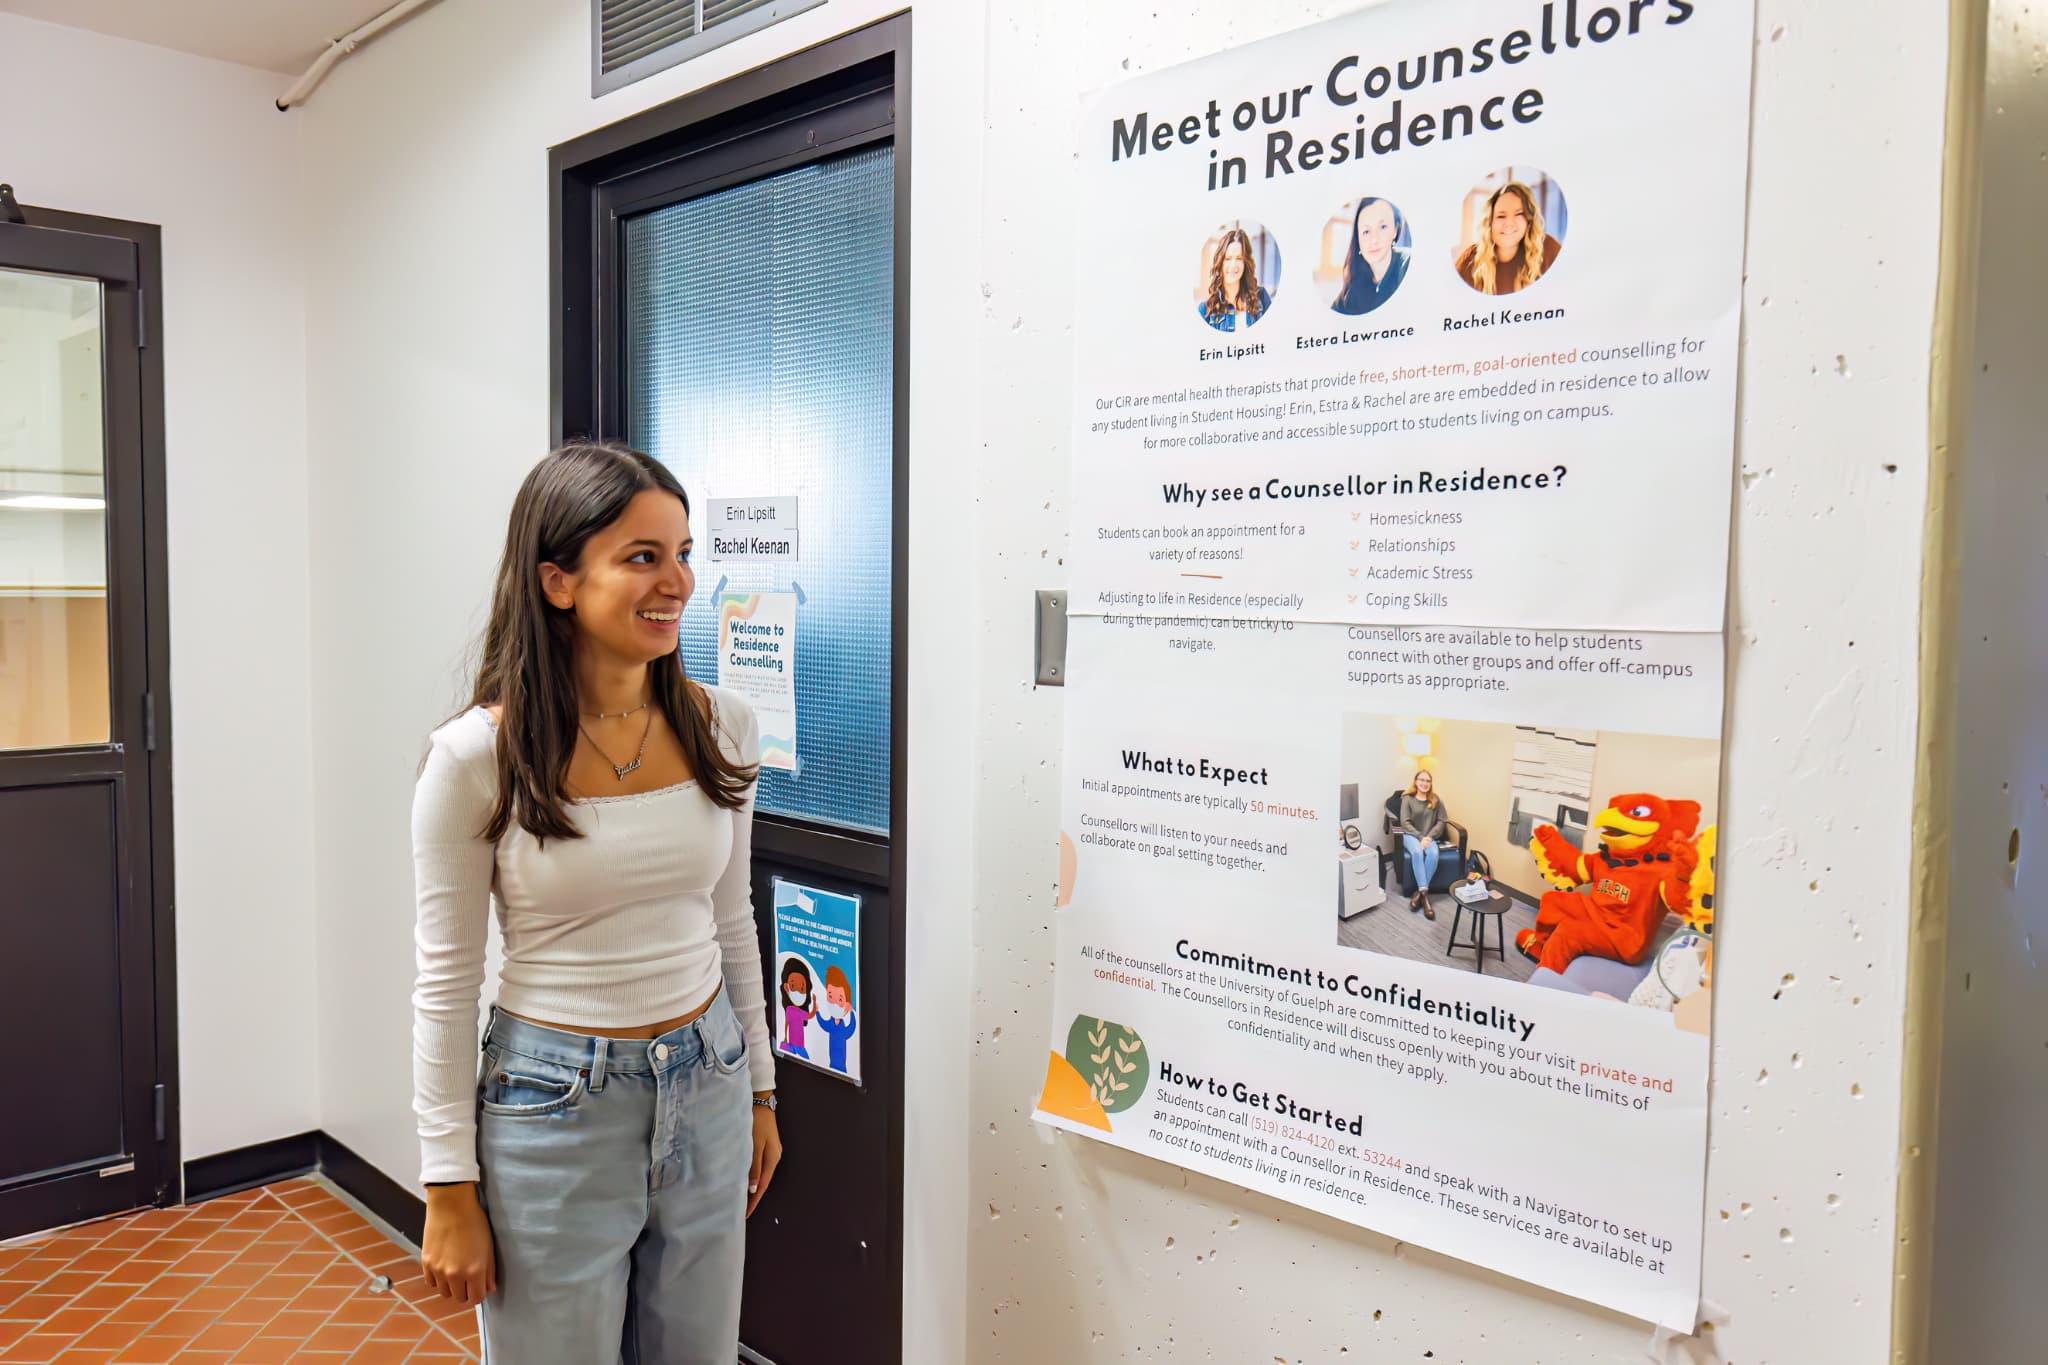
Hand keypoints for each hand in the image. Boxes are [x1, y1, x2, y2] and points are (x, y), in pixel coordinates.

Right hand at [421, 1183, 495, 1304]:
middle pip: (460, 1298)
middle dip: (466, 1291)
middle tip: (469, 1279)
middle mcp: (455, 1275)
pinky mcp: (426, 1263)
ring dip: (451, 1287)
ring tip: (456, 1272)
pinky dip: (438, 1279)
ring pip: (445, 1293)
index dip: (479, 1294)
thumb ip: (490, 1270)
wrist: (451, 1204)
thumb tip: (490, 1288)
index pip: (476, 1298)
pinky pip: (432, 1283)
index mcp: (474, 1270)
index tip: (480, 1287)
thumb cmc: (474, 1221)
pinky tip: (444, 1267)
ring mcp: (439, 1270)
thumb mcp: (489, 1245)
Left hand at [747, 1098, 781, 1217]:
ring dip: (752, 1187)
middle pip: (762, 1182)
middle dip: (753, 1197)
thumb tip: (754, 1188)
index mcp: (772, 1159)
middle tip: (741, 1210)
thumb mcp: (754, 1145)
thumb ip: (754, 1166)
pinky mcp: (765, 1146)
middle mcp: (773, 1157)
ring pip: (760, 1175)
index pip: (762, 1185)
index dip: (754, 1201)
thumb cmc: (757, 1122)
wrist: (761, 1101)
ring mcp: (770, 1151)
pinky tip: (744, 1179)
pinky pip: (758, 1166)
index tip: (745, 1214)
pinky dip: (752, 1176)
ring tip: (740, 1198)